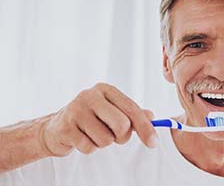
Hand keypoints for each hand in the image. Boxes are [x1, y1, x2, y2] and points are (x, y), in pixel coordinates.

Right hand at [40, 83, 157, 156]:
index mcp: (105, 90)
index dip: (145, 128)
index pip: (132, 109)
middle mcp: (90, 95)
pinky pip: (89, 147)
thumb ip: (132, 113)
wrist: (56, 127)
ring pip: (106, 139)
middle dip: (121, 136)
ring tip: (93, 134)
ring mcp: (76, 110)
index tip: (154, 142)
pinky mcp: (65, 127)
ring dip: (103, 143)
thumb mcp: (112, 111)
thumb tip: (152, 116)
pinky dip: (89, 148)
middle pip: (122, 124)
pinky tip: (81, 138)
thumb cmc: (90, 119)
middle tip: (113, 135)